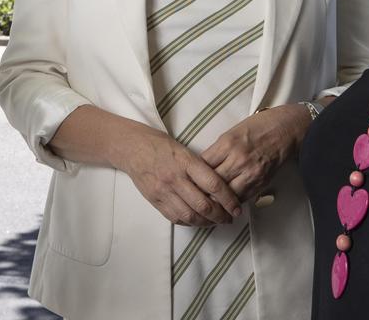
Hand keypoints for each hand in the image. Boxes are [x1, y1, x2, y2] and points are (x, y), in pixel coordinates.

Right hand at [121, 127, 241, 226]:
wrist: (131, 147)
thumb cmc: (160, 145)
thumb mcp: (184, 150)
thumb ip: (200, 168)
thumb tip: (219, 187)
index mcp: (186, 162)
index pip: (213, 185)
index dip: (229, 200)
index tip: (237, 207)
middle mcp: (175, 178)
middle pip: (203, 205)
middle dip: (221, 216)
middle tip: (230, 218)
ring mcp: (163, 191)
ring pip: (190, 216)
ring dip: (207, 223)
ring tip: (216, 221)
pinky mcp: (155, 200)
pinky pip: (176, 217)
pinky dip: (190, 222)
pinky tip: (198, 220)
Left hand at [200, 105, 309, 201]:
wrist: (286, 130)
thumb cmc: (259, 127)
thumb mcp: (232, 132)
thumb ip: (218, 150)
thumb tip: (203, 166)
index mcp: (227, 144)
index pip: (202, 165)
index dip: (193, 174)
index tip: (189, 179)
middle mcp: (238, 159)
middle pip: (212, 183)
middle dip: (202, 191)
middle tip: (194, 196)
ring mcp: (251, 173)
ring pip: (226, 195)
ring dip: (217, 201)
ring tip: (209, 204)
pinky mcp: (261, 182)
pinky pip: (242, 198)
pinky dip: (233, 201)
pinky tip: (226, 203)